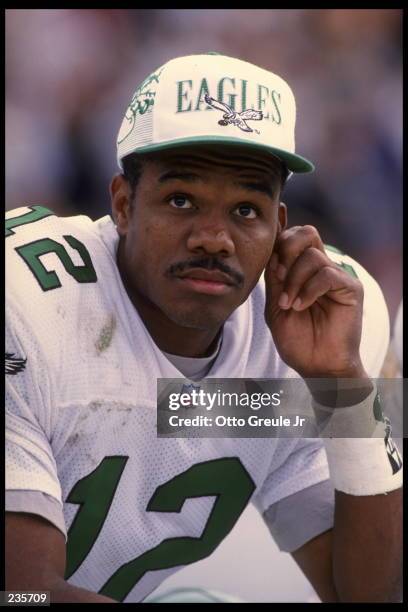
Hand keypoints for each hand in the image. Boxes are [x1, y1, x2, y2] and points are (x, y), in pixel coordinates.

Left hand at [264, 224, 366, 378]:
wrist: (316, 365)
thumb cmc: (296, 339)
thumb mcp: (275, 306)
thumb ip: (274, 279)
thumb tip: (272, 251)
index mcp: (302, 270)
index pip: (292, 237)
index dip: (278, 244)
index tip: (271, 269)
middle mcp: (321, 269)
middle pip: (306, 233)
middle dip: (286, 250)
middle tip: (278, 276)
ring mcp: (337, 277)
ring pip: (312, 256)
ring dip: (294, 280)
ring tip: (288, 304)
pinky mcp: (351, 288)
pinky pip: (327, 274)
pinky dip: (308, 290)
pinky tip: (300, 306)